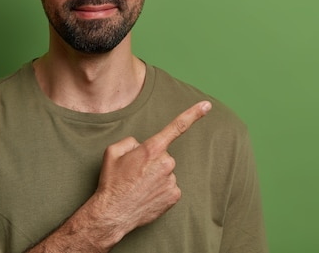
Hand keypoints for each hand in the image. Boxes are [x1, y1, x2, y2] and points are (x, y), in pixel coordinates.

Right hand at [25, 101, 211, 252]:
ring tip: (139, 187)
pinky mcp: (174, 195)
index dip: (194, 114)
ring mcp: (172, 180)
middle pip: (164, 156)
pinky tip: (147, 195)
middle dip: (153, 161)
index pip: (177, 127)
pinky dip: (160, 190)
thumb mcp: (113, 152)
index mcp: (152, 148)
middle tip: (136, 174)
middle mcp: (166, 162)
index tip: (207, 105)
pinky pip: (170, 187)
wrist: (112, 213)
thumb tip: (141, 146)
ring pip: (166, 172)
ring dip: (156, 177)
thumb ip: (131, 142)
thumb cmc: (112, 182)